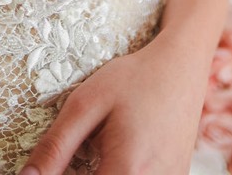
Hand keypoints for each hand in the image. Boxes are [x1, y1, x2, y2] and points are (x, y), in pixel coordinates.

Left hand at [18, 33, 207, 174]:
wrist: (181, 68)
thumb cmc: (133, 80)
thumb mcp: (86, 104)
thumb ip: (55, 146)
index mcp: (128, 172)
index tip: (50, 168)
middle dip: (80, 174)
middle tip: (75, 153)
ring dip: (98, 171)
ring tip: (96, 148)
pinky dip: (117, 171)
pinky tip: (112, 153)